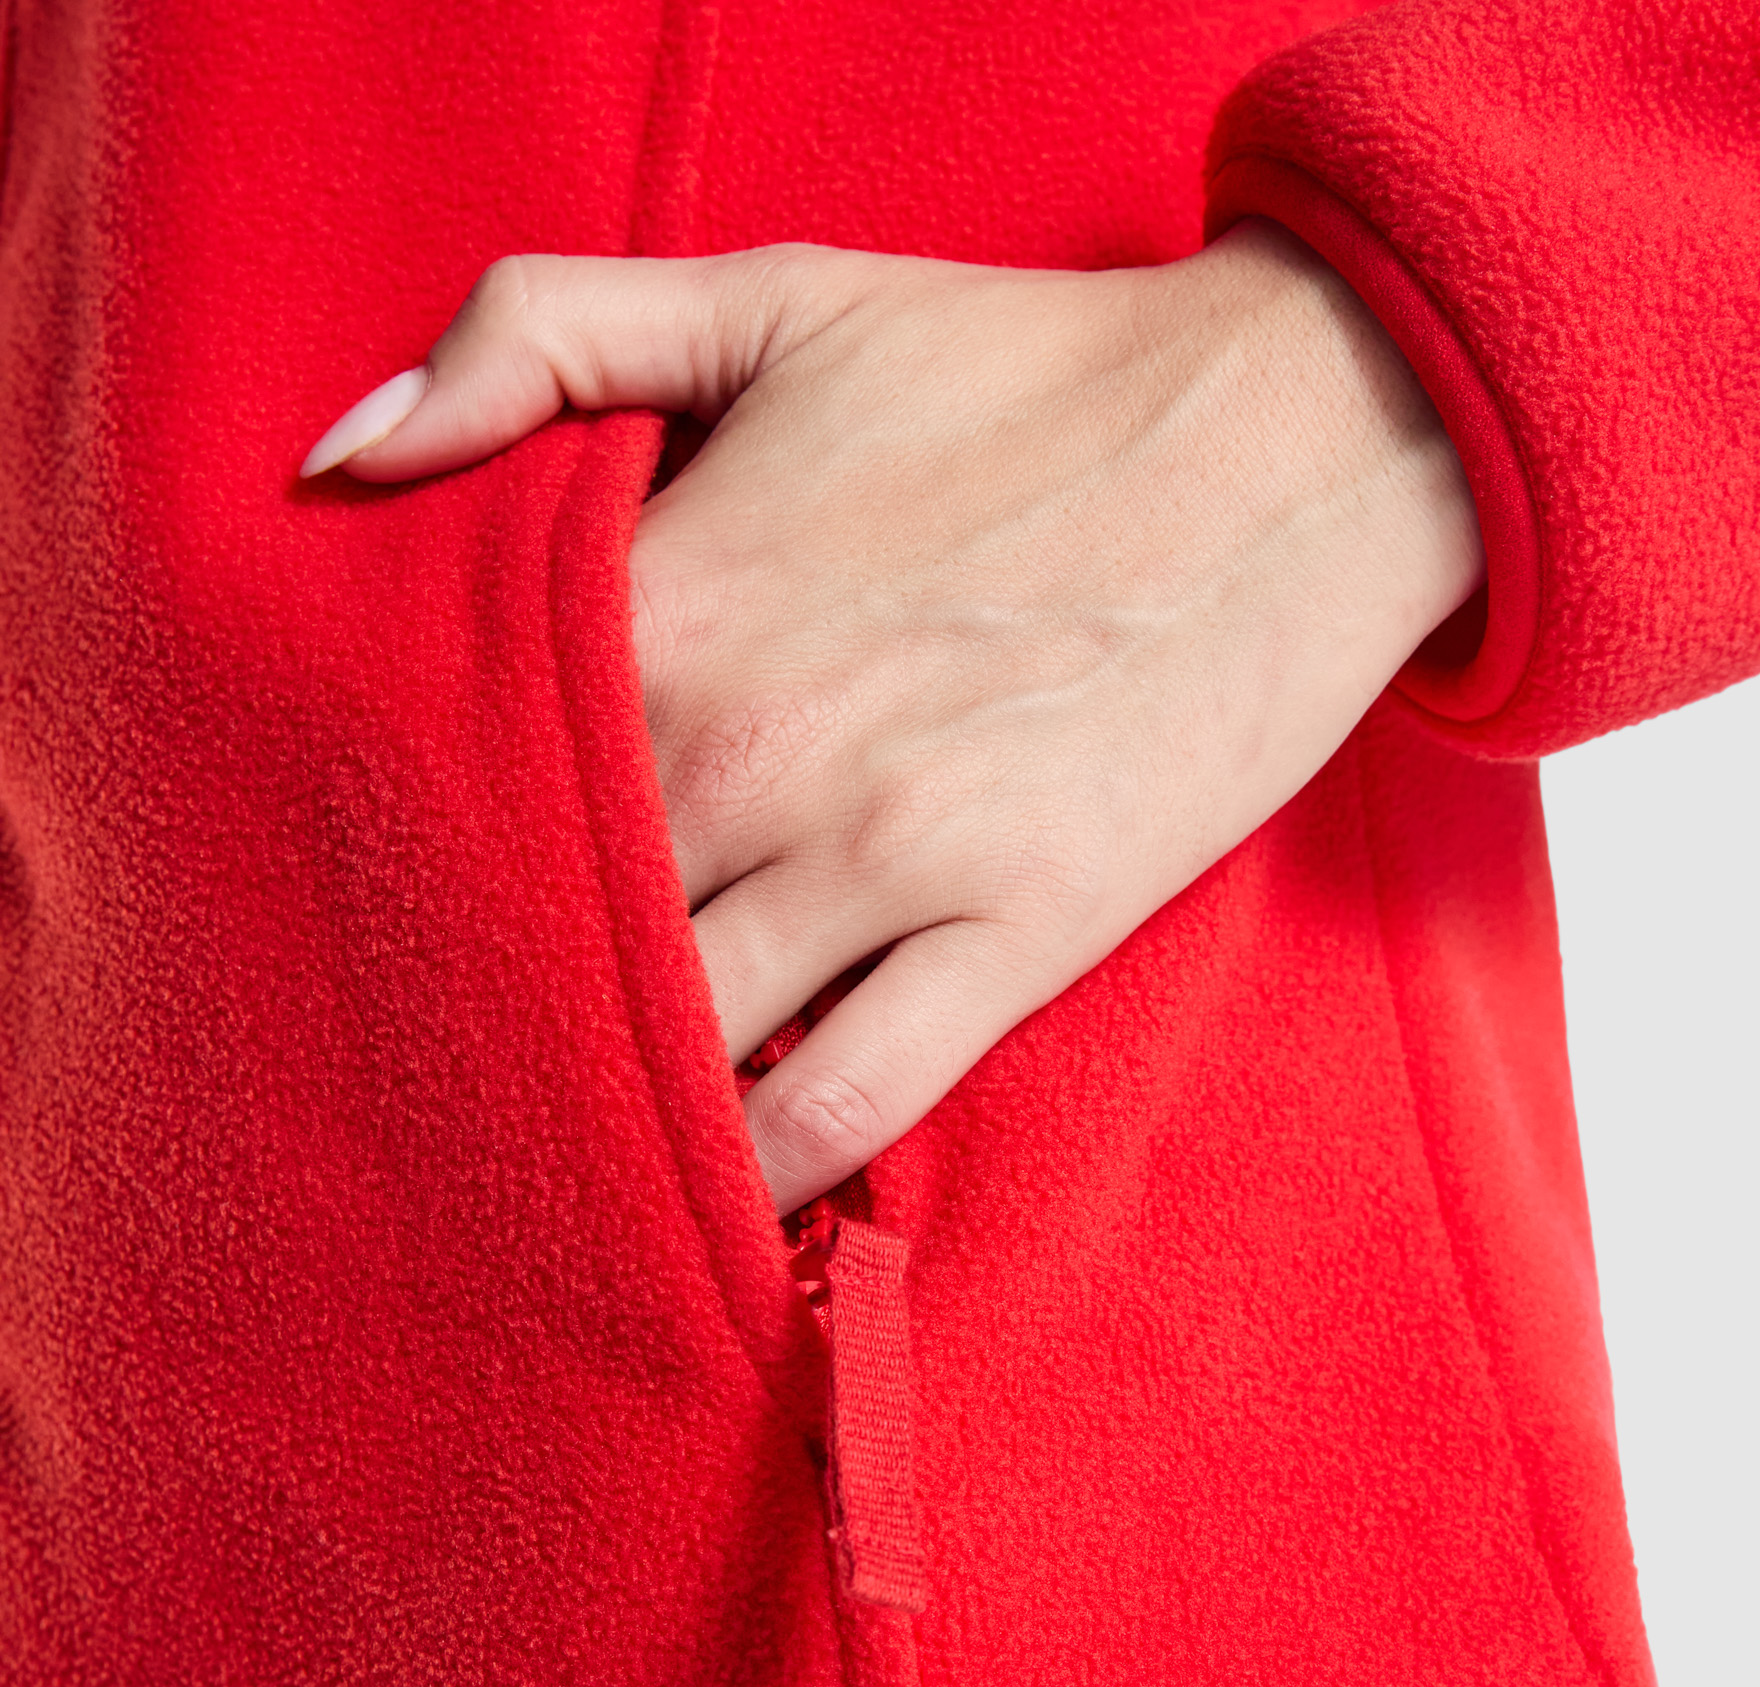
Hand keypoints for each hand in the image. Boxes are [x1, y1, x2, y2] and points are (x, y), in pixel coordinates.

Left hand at [303, 226, 1481, 1214]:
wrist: (1303, 431)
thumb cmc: (1025, 371)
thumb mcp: (769, 294)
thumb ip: (535, 332)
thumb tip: (338, 456)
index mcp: (663, 597)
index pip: (463, 786)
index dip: (421, 868)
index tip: (411, 920)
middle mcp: (745, 744)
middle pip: (551, 940)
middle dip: (501, 1013)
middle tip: (477, 1066)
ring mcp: (884, 849)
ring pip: (684, 1046)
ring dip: (621, 1115)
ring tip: (585, 1156)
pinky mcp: (1017, 929)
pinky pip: (848, 1106)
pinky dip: (770, 1178)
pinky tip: (728, 1200)